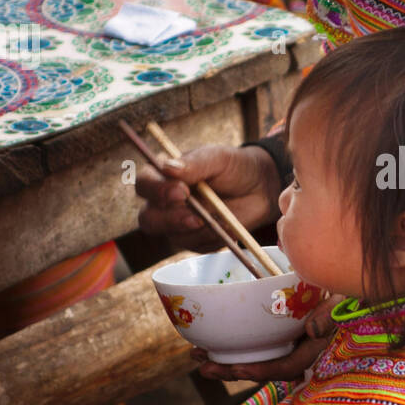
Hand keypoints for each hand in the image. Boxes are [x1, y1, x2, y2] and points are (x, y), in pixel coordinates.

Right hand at [135, 143, 281, 249]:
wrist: (260, 189)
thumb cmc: (234, 168)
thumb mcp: (218, 158)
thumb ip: (194, 163)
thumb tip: (169, 168)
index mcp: (163, 176)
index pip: (144, 185)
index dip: (157, 191)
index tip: (182, 191)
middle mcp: (164, 203)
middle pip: (149, 219)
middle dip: (172, 220)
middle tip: (197, 218)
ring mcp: (177, 225)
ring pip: (175, 236)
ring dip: (202, 230)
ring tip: (224, 217)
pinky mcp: (195, 241)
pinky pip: (198, 247)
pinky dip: (214, 238)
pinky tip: (228, 226)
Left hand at [191, 294, 341, 382]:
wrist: (345, 284)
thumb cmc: (346, 294)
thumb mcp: (343, 302)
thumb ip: (330, 315)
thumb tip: (312, 329)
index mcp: (315, 347)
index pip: (286, 366)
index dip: (261, 371)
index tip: (236, 368)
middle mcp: (298, 350)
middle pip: (263, 368)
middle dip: (232, 370)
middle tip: (203, 367)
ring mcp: (287, 343)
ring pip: (255, 357)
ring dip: (226, 359)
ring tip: (197, 354)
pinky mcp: (279, 333)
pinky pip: (254, 344)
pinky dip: (233, 344)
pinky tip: (211, 340)